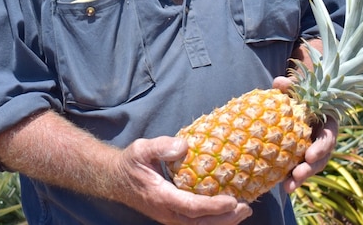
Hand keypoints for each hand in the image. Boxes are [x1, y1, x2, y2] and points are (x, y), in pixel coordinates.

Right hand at [110, 136, 252, 224]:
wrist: (116, 179)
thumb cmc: (131, 163)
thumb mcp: (142, 149)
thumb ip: (161, 147)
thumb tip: (184, 146)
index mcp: (160, 197)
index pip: (191, 207)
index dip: (213, 207)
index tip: (231, 200)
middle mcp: (167, 212)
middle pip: (200, 224)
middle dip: (225, 219)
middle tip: (246, 208)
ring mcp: (171, 217)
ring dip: (223, 222)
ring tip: (243, 211)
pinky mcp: (174, 216)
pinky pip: (197, 222)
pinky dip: (215, 220)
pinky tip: (229, 211)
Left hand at [272, 76, 338, 193]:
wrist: (294, 103)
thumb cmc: (298, 94)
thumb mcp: (296, 88)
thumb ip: (290, 85)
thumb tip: (279, 82)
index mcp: (327, 123)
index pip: (328, 137)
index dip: (320, 148)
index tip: (309, 156)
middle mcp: (322, 140)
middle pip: (321, 158)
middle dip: (310, 168)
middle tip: (298, 174)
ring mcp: (313, 151)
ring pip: (311, 168)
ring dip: (301, 178)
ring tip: (288, 187)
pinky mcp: (302, 158)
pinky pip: (299, 170)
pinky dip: (291, 178)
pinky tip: (282, 186)